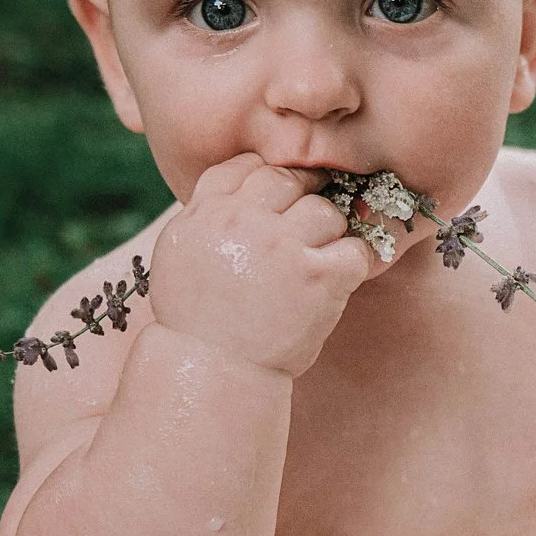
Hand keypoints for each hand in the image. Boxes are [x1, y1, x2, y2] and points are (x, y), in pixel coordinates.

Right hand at [147, 157, 378, 376]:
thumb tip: (244, 184)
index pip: (246, 166)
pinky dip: (354, 262)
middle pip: (288, 180)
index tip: (276, 199)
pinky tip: (338, 277)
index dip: (266, 178)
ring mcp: (283, 246)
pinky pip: (355, 248)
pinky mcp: (318, 277)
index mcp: (206, 212)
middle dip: (302, 198)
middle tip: (306, 226)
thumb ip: (208, 213)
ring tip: (317, 258)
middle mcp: (243, 221)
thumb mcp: (179, 253)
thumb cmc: (195, 317)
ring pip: (327, 211)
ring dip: (328, 232)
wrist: (211, 369)